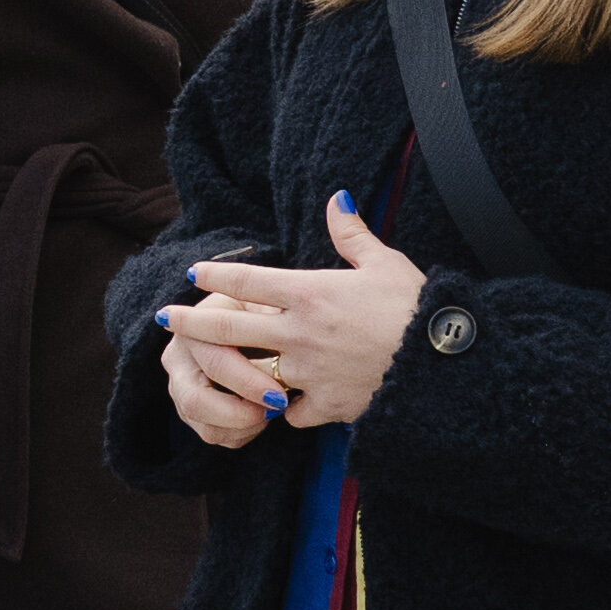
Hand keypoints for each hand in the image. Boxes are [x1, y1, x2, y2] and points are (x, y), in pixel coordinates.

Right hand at [155, 308, 291, 453]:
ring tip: (273, 410)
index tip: (280, 396)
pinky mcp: (188, 410)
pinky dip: (243, 433)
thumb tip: (283, 351)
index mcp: (191, 327)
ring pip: (204, 426)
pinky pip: (214, 434)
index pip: (214, 363)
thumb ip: (271, 322)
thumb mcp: (268, 305)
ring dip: (244, 426)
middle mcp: (176, 358)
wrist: (252, 321)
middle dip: (240, 413)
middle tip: (276, 409)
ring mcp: (178, 387)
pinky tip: (263, 414)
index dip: (247, 384)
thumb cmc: (265, 310)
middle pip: (196, 401)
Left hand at [162, 197, 435, 438]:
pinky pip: (291, 412)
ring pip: (254, 372)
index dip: (215, 274)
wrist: (445, 364)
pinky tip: (281, 406)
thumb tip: (337, 197)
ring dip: (238, 370)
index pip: (248, 280)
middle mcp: (299, 332)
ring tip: (215, 366)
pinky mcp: (325, 406)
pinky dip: (286, 409)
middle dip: (192, 321)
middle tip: (165, 318)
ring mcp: (308, 372)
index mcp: (310, 292)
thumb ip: (352, 234)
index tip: (191, 273)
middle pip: (230, 325)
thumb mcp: (385, 262)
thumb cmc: (417, 307)